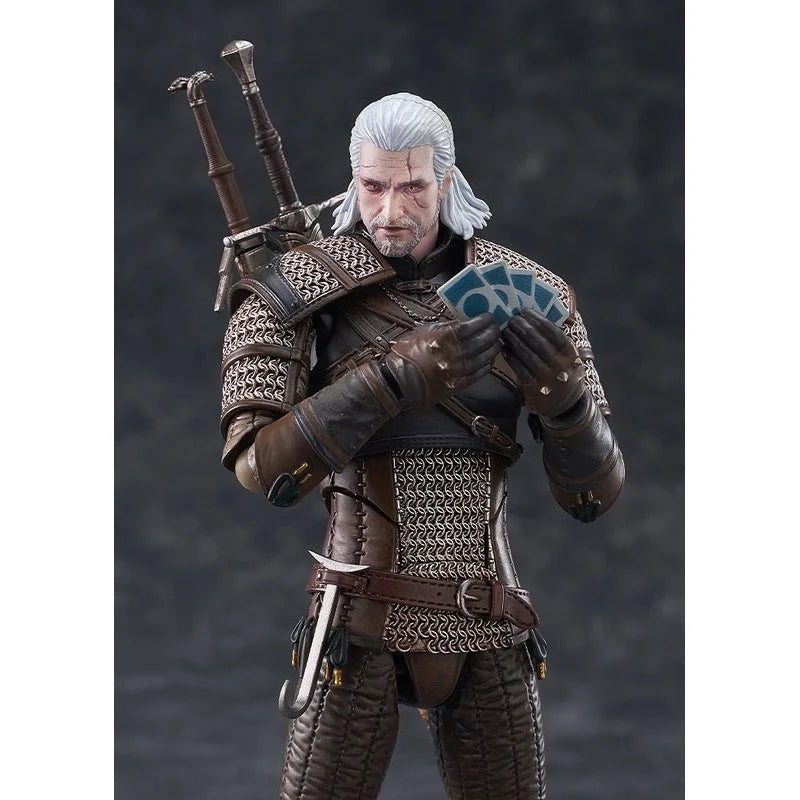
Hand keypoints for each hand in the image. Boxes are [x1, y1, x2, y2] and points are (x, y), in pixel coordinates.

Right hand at [382, 313, 500, 409]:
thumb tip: (463, 322)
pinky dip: (487, 365)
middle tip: (496, 328)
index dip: (485, 320)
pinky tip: (488, 360)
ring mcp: (459, 370)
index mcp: (446, 337)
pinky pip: (479, 373)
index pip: (473, 325)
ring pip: (485, 357)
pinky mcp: (459, 385)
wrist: (398, 381)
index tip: (489, 317)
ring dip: (493, 348)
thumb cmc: (407, 353)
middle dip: (493, 332)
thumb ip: (445, 327)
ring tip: (495, 343)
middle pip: (483, 340)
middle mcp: (456, 353)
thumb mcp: (423, 332)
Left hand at [502, 308, 584, 416]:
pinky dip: (511, 357)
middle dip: (523, 328)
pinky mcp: (535, 387)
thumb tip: (531, 318)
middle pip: (539, 342)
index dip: (539, 320)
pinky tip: (505, 348)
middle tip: (512, 319)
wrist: (566, 402)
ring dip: (514, 340)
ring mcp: (548, 377)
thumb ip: (555, 340)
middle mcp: (560, 364)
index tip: (526, 311)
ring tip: (505, 330)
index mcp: (570, 353)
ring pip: (528, 355)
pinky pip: (520, 369)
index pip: (554, 333)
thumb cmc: (563, 371)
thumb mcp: (567, 355)